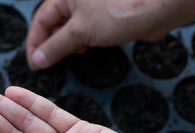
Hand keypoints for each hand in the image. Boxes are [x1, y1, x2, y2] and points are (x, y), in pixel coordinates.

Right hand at [27, 0, 194, 70]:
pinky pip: (86, 31)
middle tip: (51, 63)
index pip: (40, 21)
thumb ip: (56, 47)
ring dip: (68, 45)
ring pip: (70, 29)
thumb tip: (37, 60)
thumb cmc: (120, 9)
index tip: (35, 64)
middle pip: (54, 24)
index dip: (35, 44)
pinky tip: (87, 49)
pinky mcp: (105, 16)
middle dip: (52, 45)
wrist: (159, 7)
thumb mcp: (80, 31)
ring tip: (75, 54)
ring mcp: (91, 6)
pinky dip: (83, 42)